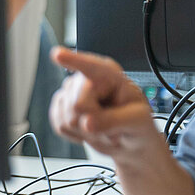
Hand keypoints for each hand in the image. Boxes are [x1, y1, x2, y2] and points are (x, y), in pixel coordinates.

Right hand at [48, 46, 163, 158]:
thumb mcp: (137, 121)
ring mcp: (72, 92)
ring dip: (86, 132)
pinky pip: (59, 125)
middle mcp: (87, 79)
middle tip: (111, 129)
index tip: (57, 55)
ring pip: (66, 117)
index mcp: (109, 75)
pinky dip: (75, 136)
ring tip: (103, 130)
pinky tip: (89, 132)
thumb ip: (114, 121)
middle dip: (92, 123)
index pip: (90, 67)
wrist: (128, 140)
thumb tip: (87, 123)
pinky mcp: (62, 106)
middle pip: (76, 104)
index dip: (73, 60)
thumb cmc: (136, 124)